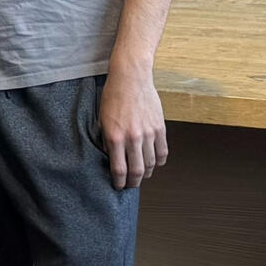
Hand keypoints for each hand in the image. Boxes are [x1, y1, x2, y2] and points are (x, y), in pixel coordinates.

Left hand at [97, 67, 166, 189]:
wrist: (130, 79)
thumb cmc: (113, 97)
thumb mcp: (102, 120)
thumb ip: (107, 141)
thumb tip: (112, 157)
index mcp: (116, 137)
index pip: (119, 169)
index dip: (119, 181)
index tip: (118, 186)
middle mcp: (133, 137)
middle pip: (138, 170)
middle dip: (134, 182)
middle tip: (131, 185)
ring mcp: (149, 133)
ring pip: (151, 163)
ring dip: (147, 173)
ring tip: (142, 176)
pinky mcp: (160, 127)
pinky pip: (163, 151)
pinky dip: (159, 161)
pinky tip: (155, 163)